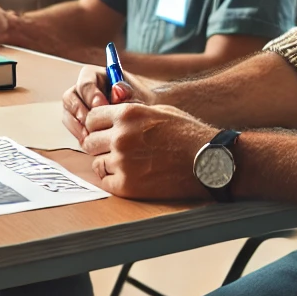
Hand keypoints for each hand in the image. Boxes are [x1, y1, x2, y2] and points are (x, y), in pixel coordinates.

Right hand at [62, 63, 153, 144]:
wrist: (148, 121)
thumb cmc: (144, 104)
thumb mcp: (141, 97)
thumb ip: (129, 93)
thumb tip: (116, 91)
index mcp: (100, 76)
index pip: (86, 79)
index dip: (90, 93)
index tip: (100, 105)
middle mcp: (87, 89)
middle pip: (71, 96)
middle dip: (79, 111)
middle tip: (91, 124)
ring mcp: (82, 105)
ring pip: (69, 112)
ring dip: (76, 125)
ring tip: (90, 136)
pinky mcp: (81, 122)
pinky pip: (73, 126)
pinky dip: (79, 134)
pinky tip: (90, 143)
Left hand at [81, 101, 214, 198]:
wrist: (206, 160)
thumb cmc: (186, 133)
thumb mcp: (157, 110)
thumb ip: (130, 112)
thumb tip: (109, 116)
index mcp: (127, 114)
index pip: (92, 118)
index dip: (98, 125)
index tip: (104, 131)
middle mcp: (121, 136)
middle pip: (90, 141)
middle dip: (99, 145)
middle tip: (113, 149)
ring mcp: (122, 161)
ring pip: (96, 163)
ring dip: (107, 163)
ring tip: (126, 163)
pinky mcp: (127, 185)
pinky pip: (105, 181)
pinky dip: (113, 179)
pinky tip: (129, 175)